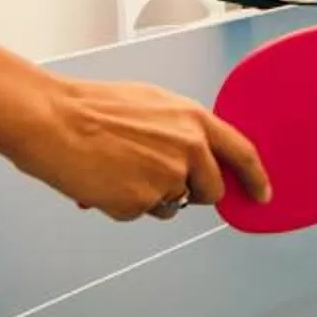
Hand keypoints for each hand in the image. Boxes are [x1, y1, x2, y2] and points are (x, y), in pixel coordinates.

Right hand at [6, 77, 269, 222]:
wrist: (54, 120)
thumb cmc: (95, 107)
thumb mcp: (153, 104)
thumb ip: (181, 129)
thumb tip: (197, 153)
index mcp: (194, 120)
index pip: (242, 153)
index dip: (256, 177)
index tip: (262, 195)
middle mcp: (189, 151)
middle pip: (210, 191)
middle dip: (194, 193)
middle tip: (159, 180)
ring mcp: (166, 179)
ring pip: (171, 204)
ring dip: (151, 196)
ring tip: (117, 168)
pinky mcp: (140, 203)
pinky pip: (140, 213)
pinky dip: (123, 204)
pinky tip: (103, 179)